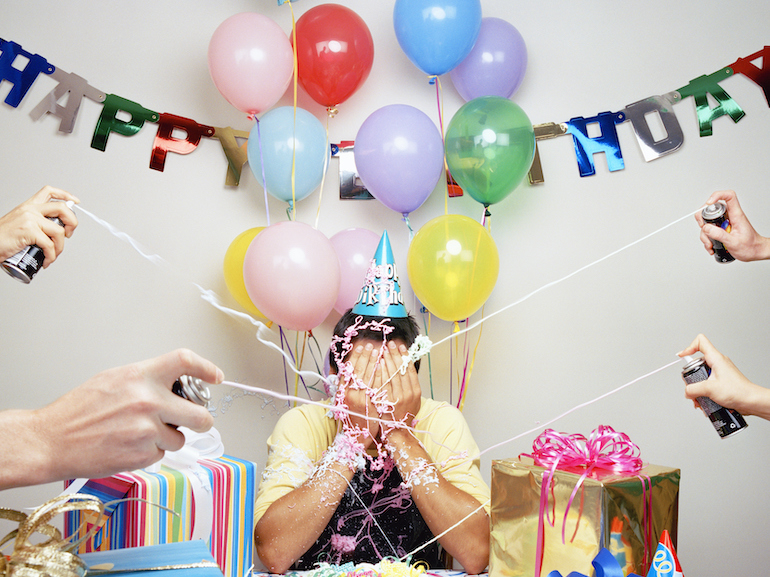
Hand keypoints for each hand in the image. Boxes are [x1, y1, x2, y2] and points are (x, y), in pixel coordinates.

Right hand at [0, 186, 79, 265]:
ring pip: (59, 231)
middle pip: (62, 208)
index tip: (75, 201)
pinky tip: (46, 260)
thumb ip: (36, 222)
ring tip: (52, 255)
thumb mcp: (20, 223)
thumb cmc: (3, 238)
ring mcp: (30, 219)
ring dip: (60, 247)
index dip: (65, 195)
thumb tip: (55, 231)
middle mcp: (30, 210)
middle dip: (73, 222)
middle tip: (69, 234)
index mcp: (28, 206)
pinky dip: (51, 256)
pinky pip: (50, 245)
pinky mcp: (29, 231)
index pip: (49, 192)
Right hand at [29, 349, 221, 482]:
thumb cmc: (78, 411)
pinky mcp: (143, 455)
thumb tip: (175, 384)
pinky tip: (129, 445)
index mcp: (141, 376)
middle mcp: (149, 401)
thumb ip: (147, 379)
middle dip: (201, 419)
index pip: (185, 361)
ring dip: (168, 437)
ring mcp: (148, 430)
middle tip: (195, 420)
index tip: (215, 376)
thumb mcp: (114, 380)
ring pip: (180, 438)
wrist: (51, 440)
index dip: (206, 367)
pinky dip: (151, 452)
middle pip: (200, 413)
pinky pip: (162, 454)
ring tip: (140, 433)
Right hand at [340, 341, 381, 446]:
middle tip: (371, 344)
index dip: (355, 357)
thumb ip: (348, 385)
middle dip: (365, 355)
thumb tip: (352, 369)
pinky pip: (375, 385)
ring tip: (380, 350)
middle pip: (358, 369)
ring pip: (367, 375)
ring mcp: (359, 399)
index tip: (360, 347)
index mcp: (342, 391)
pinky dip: (379, 374)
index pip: (348, 369)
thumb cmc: (353, 417)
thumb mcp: (346, 400)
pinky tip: (384, 365)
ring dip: (374, 361)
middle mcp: (349, 393)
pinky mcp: (369, 404)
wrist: (357, 436)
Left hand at [380, 340, 421, 429]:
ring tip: (383, 350)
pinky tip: (378, 364)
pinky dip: (381, 372)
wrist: (397, 431)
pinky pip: (384, 383)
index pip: (410, 369)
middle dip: (395, 355)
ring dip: (388, 360)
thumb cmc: (404, 414)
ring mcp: (398, 398)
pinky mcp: (387, 401)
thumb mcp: (413, 399)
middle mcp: (408, 393)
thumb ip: (410, 385)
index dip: (405, 356)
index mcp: (416, 391)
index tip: (401, 346)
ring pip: (392, 374)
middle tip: (390, 344)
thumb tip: (406, 367)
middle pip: (401, 369)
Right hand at [678, 334, 763, 415]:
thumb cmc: (739, 391)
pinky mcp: (721, 382)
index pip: (700, 342)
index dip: (689, 347)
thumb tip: (687, 391)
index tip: (682, 357)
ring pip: (701, 377)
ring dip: (697, 389)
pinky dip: (704, 393)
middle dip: (691, 378)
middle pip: (697, 364)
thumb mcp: (710, 389)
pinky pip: (707, 384)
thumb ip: (693, 389)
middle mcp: (718, 363)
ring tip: (699, 399)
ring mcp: (720, 373)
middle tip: (692, 387)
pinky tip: (705, 402)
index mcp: (716, 358)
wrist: (751, 401)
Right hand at [695, 190, 769, 261]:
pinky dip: (707, 238)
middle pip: (712, 208)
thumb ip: (719, 234)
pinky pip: (709, 230)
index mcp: (736, 215)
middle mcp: (730, 216)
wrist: (754, 251)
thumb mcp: (734, 242)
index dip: (717, 196)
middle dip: (703, 219)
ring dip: (705, 233)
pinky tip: (711, 245)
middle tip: (704, 228)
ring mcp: (724, 222)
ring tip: (710, 243)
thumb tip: (706, 228)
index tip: (708, 204)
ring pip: (708, 221)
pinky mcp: (721, 229)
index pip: (729, 196)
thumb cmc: (750, 246)